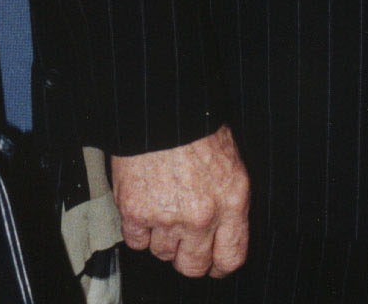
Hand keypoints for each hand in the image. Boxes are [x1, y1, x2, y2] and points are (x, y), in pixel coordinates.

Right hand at [111, 126, 249, 278]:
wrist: (162, 103)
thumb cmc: (196, 123)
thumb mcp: (230, 159)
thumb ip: (228, 199)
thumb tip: (222, 227)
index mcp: (231, 200)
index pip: (230, 257)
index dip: (218, 263)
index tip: (211, 259)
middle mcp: (203, 216)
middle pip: (193, 265)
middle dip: (186, 254)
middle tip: (181, 235)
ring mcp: (168, 216)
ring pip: (162, 253)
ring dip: (160, 236)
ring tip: (160, 205)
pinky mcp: (136, 211)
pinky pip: (136, 240)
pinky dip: (137, 228)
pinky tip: (142, 204)